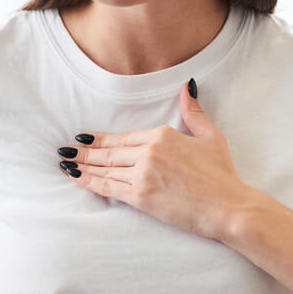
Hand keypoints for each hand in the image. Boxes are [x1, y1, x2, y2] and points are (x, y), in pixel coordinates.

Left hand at [57, 79, 250, 240]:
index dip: (99, 139)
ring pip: (105, 168)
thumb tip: (187, 86)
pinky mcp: (141, 196)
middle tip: (64, 151)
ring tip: (65, 164)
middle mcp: (149, 152)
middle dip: (84, 152)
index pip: (122, 137)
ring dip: (82, 166)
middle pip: (109, 152)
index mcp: (162, 135)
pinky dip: (90, 182)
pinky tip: (77, 178)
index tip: (83, 139)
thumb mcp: (210, 136)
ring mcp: (143, 174)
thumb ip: (193, 112)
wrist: (228, 207)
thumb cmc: (221, 175)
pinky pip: (108, 187)